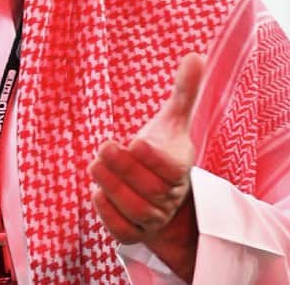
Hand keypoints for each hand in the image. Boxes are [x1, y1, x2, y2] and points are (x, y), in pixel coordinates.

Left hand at [88, 53, 204, 278]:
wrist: (167, 198)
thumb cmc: (165, 152)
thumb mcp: (173, 122)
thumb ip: (184, 92)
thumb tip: (195, 56)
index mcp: (180, 170)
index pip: (172, 171)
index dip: (154, 158)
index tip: (136, 140)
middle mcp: (169, 198)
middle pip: (149, 190)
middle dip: (123, 168)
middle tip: (103, 146)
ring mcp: (153, 218)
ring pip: (134, 210)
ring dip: (112, 187)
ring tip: (94, 165)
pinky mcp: (135, 233)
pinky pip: (122, 230)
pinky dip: (108, 214)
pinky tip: (97, 193)